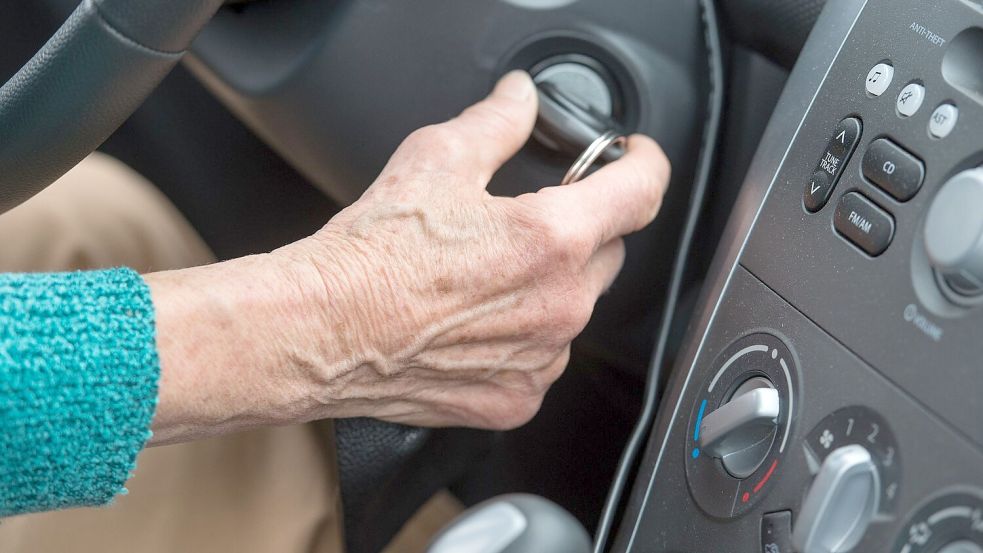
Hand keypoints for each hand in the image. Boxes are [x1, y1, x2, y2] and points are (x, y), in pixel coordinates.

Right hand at [281, 71, 669, 428]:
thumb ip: (497, 122)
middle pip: (607, 253)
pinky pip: (543, 360)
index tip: (635, 160)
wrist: (319, 331)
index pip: (639, 193)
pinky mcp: (516, 399)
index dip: (643, 164)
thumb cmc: (370, 257)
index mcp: (551, 238)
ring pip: (575, 309)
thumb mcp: (436, 160)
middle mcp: (559, 305)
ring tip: (483, 279)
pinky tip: (474, 324)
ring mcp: (541, 360)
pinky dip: (524, 340)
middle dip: (580, 230)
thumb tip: (521, 99)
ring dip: (551, 289)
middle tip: (522, 223)